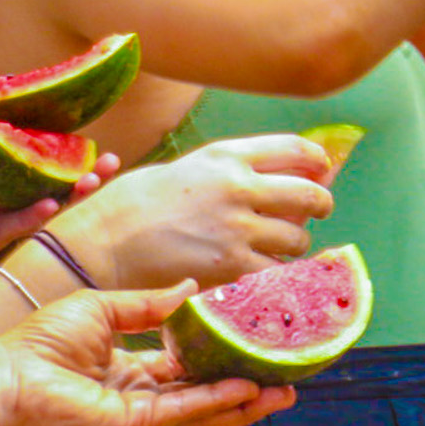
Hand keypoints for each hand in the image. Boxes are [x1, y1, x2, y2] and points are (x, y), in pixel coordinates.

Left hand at [0, 113, 115, 306]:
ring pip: (44, 199)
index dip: (51, 132)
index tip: (79, 119)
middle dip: (79, 165)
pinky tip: (48, 206)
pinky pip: (16, 225)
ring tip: (95, 179)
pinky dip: (33, 215)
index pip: (23, 142)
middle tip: (107, 156)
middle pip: (46, 172)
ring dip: (71, 191)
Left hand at [0, 280, 294, 425]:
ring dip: (244, 401)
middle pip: (204, 391)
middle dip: (246, 385)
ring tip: (283, 390)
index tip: (256, 338)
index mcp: (131, 368)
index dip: (223, 354)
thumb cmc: (40, 340)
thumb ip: (151, 305)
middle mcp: (140, 395)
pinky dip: (217, 402)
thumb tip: (194, 289)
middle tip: (287, 373)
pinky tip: (247, 389)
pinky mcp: (130, 425)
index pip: (189, 365)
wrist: (2, 374)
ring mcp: (138, 414)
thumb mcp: (105, 308)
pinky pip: (183, 411)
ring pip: (202, 408)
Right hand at [52, 135, 333, 292]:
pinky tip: (265, 275)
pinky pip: (275, 273)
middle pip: (308, 194)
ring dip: (294, 245)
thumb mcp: (182, 170)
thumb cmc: (130, 206)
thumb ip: (225, 172)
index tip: (323, 168)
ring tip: (279, 248)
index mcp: (225, 157)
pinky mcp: (232, 268)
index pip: (293, 148)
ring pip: (297, 239)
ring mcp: (238, 229)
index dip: (316, 159)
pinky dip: (276, 276)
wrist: (101, 246)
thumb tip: (265, 179)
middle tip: (317, 211)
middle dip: (320, 204)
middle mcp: (239, 188)